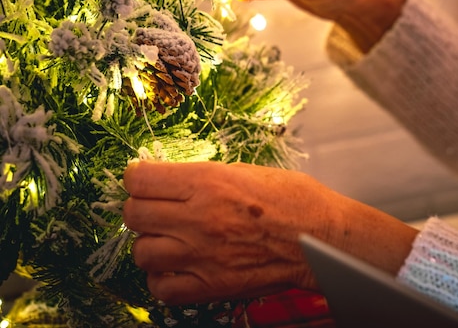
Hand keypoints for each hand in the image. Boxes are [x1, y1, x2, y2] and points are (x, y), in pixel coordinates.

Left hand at [123, 161, 416, 304]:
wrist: (322, 237)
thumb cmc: (293, 199)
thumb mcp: (245, 171)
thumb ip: (201, 177)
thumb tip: (168, 180)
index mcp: (209, 182)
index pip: (139, 179)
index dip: (136, 177)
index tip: (142, 179)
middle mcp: (199, 218)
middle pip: (134, 214)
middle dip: (140, 207)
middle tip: (156, 206)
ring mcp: (203, 255)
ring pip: (142, 252)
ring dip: (151, 242)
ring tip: (169, 237)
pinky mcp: (212, 284)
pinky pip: (162, 288)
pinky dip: (163, 277)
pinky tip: (177, 265)